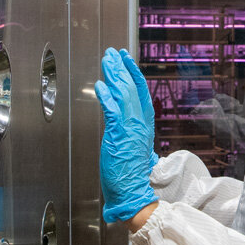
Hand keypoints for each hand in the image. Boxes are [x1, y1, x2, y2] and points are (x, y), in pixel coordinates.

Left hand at [95, 48, 157, 222]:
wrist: (133, 191)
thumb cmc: (131, 173)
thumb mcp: (134, 146)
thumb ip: (131, 130)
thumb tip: (125, 121)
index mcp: (145, 123)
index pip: (141, 92)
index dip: (133, 73)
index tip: (126, 59)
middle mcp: (140, 122)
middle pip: (131, 88)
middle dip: (121, 68)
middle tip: (112, 53)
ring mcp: (130, 127)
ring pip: (123, 94)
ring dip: (113, 76)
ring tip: (106, 61)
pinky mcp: (119, 134)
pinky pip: (112, 110)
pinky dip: (106, 97)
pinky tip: (100, 85)